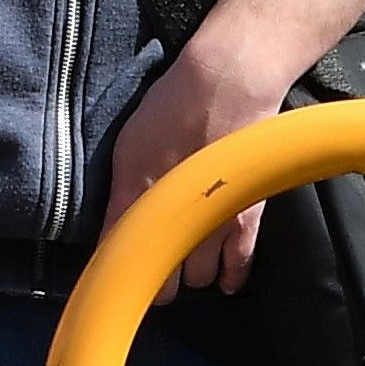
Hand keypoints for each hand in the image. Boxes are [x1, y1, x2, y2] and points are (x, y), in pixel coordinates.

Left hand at [101, 32, 294, 297]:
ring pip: (198, 278)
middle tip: (158, 268)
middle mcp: (172, 220)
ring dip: (192, 273)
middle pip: (162, 281)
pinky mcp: (247, 219)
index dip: (118, 271)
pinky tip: (224, 281)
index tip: (119, 276)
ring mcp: (212, 224)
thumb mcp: (129, 146)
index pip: (119, 256)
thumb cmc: (174, 106)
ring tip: (190, 263)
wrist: (227, 84)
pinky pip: (239, 266)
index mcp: (134, 199)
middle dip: (159, 280)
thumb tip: (119, 229)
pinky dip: (230, 278)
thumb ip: (122, 193)